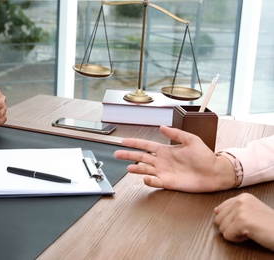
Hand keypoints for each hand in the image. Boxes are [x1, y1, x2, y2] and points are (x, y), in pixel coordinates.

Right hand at [113, 125, 234, 191]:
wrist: (214, 172)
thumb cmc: (205, 156)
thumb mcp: (191, 140)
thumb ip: (176, 134)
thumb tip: (162, 127)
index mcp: (166, 150)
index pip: (146, 145)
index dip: (134, 143)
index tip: (123, 141)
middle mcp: (162, 161)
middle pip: (141, 157)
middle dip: (128, 155)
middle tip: (116, 154)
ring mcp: (164, 172)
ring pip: (145, 169)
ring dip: (136, 169)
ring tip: (128, 168)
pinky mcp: (168, 182)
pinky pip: (155, 182)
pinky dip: (149, 181)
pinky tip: (145, 178)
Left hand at [214, 193, 273, 250]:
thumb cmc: (270, 226)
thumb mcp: (252, 211)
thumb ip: (234, 209)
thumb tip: (215, 211)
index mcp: (243, 197)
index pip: (220, 209)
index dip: (230, 220)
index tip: (245, 222)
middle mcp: (240, 200)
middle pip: (218, 219)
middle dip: (231, 227)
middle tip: (249, 228)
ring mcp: (241, 210)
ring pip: (222, 228)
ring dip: (235, 234)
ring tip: (251, 231)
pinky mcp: (242, 221)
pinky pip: (227, 235)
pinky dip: (237, 240)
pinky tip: (250, 235)